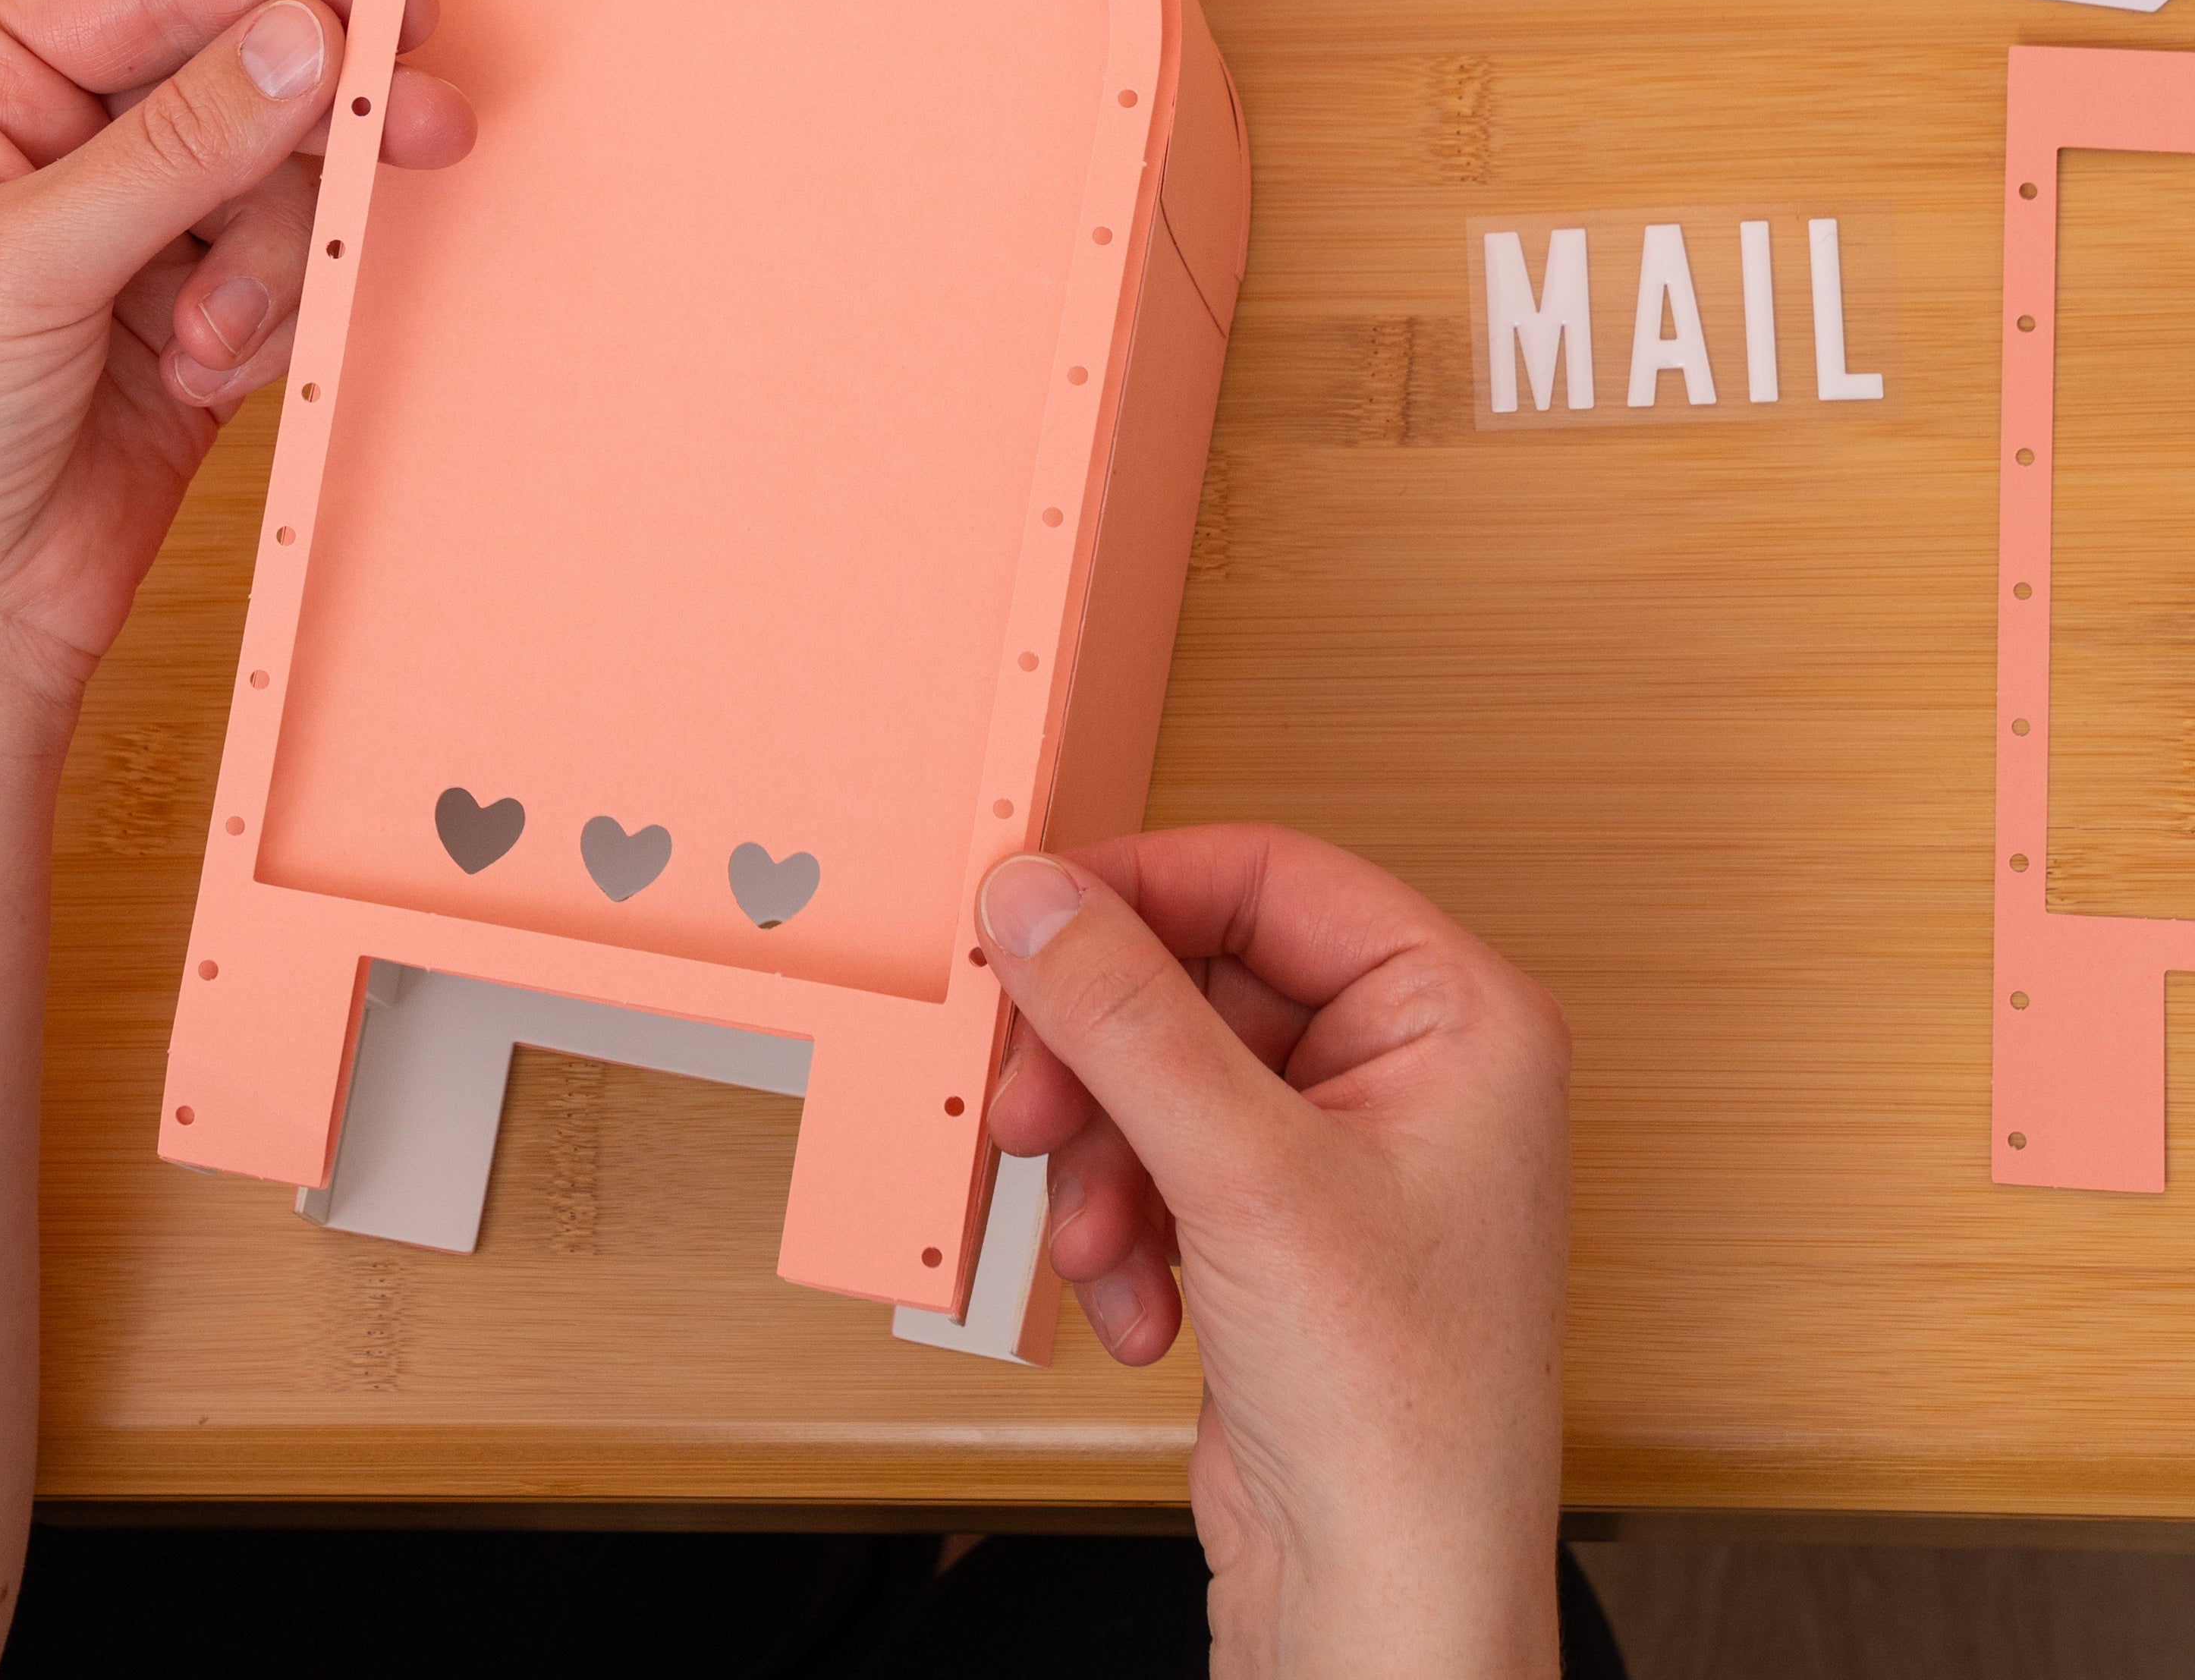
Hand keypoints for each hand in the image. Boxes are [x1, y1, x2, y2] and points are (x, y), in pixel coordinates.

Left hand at [0, 0, 473, 739]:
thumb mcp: (26, 261)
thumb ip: (180, 142)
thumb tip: (305, 33)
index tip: (386, 11)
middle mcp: (55, 137)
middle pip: (236, 75)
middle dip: (315, 124)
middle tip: (421, 130)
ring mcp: (129, 230)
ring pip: (276, 180)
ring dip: (271, 260)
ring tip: (213, 342)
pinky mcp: (190, 316)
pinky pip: (286, 271)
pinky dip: (270, 321)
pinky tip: (204, 380)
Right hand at [978, 827, 1570, 1679]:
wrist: (1384, 1607)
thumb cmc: (1398, 1415)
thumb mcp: (1243, 1176)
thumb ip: (1126, 1015)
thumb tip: (1032, 892)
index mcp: (1458, 1019)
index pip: (1267, 878)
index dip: (1136, 893)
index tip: (1026, 922)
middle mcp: (1411, 1071)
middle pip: (1197, 980)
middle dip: (1103, 1061)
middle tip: (1030, 1106)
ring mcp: (1345, 1153)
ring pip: (1163, 1072)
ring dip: (1103, 1156)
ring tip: (1093, 1242)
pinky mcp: (1284, 1227)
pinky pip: (1163, 1158)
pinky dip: (1126, 1222)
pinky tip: (1138, 1305)